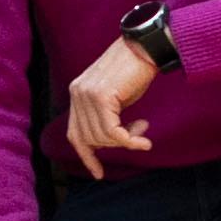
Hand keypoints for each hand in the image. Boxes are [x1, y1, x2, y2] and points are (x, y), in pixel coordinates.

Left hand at [62, 37, 164, 169]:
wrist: (144, 47)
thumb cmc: (134, 71)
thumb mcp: (115, 97)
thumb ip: (106, 115)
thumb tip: (110, 140)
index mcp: (77, 93)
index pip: (75, 133)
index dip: (86, 155)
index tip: (98, 173)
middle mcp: (77, 93)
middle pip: (90, 138)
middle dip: (116, 143)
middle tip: (138, 133)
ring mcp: (86, 94)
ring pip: (102, 137)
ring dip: (126, 140)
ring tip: (143, 128)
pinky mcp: (101, 96)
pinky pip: (113, 132)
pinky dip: (130, 141)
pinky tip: (145, 141)